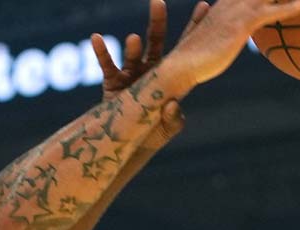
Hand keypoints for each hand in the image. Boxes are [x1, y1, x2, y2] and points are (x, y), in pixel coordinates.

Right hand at [91, 0, 204, 148]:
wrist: (128, 146)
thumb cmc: (152, 135)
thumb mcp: (168, 128)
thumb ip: (173, 118)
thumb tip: (172, 105)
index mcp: (169, 76)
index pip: (184, 48)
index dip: (194, 28)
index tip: (204, 6)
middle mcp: (151, 70)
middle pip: (156, 41)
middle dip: (157, 22)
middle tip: (158, 3)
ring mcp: (131, 75)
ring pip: (133, 54)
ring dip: (132, 47)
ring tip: (133, 39)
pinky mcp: (113, 83)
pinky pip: (107, 65)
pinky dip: (102, 52)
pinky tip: (96, 37)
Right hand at [161, 0, 299, 86]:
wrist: (180, 67)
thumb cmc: (189, 55)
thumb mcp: (197, 30)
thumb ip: (202, 17)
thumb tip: (203, 4)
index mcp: (222, 4)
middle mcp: (229, 3)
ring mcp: (235, 12)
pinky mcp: (239, 26)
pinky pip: (268, 12)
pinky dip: (286, 8)